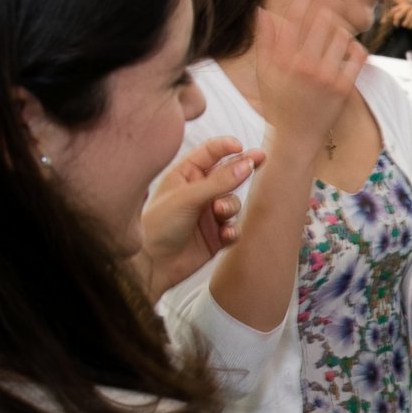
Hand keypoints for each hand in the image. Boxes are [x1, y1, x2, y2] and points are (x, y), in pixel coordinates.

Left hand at [139, 135, 263, 295]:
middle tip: (260, 159)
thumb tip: (247, 164)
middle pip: (228, 174)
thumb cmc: (158, 226)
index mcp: (184, 175)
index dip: (227, 147)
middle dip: (242, 169)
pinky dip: (232, 230)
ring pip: (233, 202)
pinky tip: (224, 235)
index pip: (210, 153)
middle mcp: (198, 192)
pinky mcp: (215, 236)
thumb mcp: (187, 197)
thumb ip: (219, 181)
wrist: (151, 265)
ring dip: (230, 206)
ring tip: (219, 213)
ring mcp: (207, 214)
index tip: (242, 147)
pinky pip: (234, 228)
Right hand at [251, 0, 364, 150]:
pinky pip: (357, 55)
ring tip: (337, 28)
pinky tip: (348, 47)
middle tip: (331, 0)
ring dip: (340, 27)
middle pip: (322, 20)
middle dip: (327, 6)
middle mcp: (304, 65)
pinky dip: (355, 47)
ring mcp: (326, 76)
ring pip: (341, 34)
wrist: (296, 139)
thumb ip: (265, 41)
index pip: (296, 17)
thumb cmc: (279, 105)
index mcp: (282, 58)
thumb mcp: (265, 73)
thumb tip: (263, 11)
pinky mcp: (343, 88)